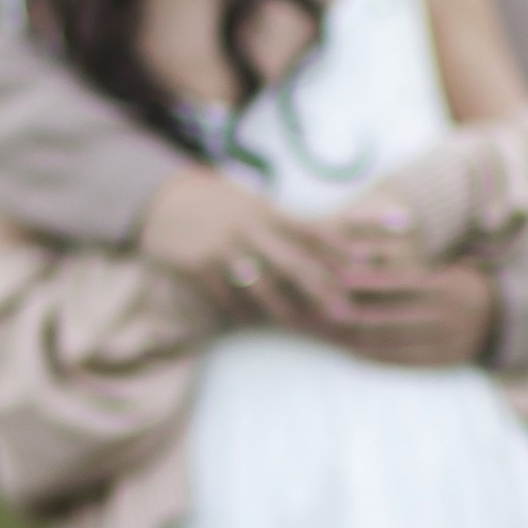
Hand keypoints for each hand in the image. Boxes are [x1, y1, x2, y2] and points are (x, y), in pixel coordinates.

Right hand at [138, 168, 346, 324]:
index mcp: (267, 212)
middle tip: (346, 313)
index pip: (311, 230)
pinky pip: (225, 297)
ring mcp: (222, 249)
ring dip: (284, 310)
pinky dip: (240, 312)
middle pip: (293, 262)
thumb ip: (289, 224)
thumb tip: (340, 232)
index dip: (340, 248)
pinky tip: (252, 322)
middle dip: (322, 289)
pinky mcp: (197, 267)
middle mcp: (248, 229)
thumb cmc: (219, 205)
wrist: (161, 199)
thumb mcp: (254, 204)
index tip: (365, 266)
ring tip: (303, 327)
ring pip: (260, 286)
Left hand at [311, 257, 498, 369]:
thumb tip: (362, 253)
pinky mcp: (440, 362)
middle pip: (390, 315)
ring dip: (357, 338)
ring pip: (392, 342)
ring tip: (330, 330)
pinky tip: (352, 349)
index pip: (399, 282)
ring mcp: (443, 343)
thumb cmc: (459, 285)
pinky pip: (402, 361)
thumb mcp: (441, 270)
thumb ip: (409, 265)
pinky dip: (374, 356)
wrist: (500, 320)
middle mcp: (444, 317)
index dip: (367, 280)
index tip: (339, 275)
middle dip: (354, 313)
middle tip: (322, 307)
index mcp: (444, 287)